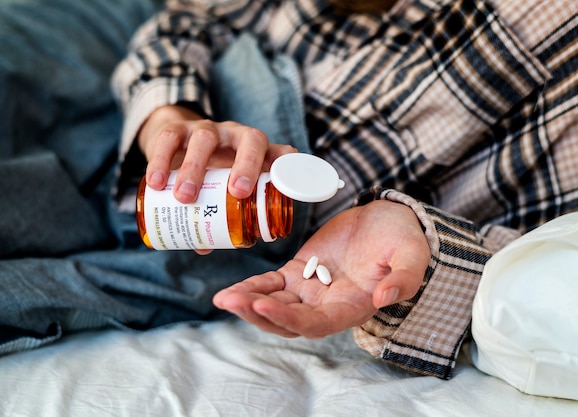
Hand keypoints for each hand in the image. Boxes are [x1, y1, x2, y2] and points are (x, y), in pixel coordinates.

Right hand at [138, 105, 296, 202]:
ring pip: (207, 138)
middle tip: (235, 194)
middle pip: (251, 140)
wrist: (178, 142)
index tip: (281, 189)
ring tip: (184, 197)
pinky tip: (154, 184)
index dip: (286, 168)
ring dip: (195, 168)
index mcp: (257, 153)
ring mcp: (209, 129)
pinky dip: (161, 160)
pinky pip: (170, 137)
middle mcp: (237, 135)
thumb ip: (217, 216)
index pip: (281, 153)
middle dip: (246, 166)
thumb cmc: (211, 173)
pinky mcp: (178, 128)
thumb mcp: (222, 189)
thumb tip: (205, 246)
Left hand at [213, 200, 430, 337]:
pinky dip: (252, 287)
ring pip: (274, 305)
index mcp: (352, 308)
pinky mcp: (299, 272)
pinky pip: (271, 284)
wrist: (387, 220)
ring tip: (222, 298)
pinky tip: (232, 289)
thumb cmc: (403, 239)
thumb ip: (404, 278)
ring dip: (248, 303)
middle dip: (257, 314)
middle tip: (229, 301)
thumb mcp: (412, 255)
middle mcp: (327, 306)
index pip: (316, 324)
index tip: (263, 306)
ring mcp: (310, 290)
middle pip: (286, 321)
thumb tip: (384, 298)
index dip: (289, 319)